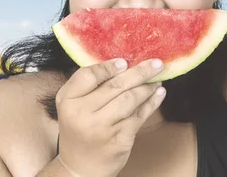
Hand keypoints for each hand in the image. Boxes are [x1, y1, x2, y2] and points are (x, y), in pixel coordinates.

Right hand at [55, 58, 166, 176]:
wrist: (80, 167)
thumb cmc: (79, 129)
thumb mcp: (73, 106)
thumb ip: (89, 86)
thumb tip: (123, 63)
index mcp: (68, 100)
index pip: (88, 75)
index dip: (107, 67)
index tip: (124, 62)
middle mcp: (82, 113)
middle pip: (115, 85)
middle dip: (139, 72)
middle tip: (155, 63)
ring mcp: (101, 127)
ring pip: (130, 99)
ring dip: (147, 87)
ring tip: (157, 79)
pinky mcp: (118, 139)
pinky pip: (139, 115)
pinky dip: (151, 103)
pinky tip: (159, 94)